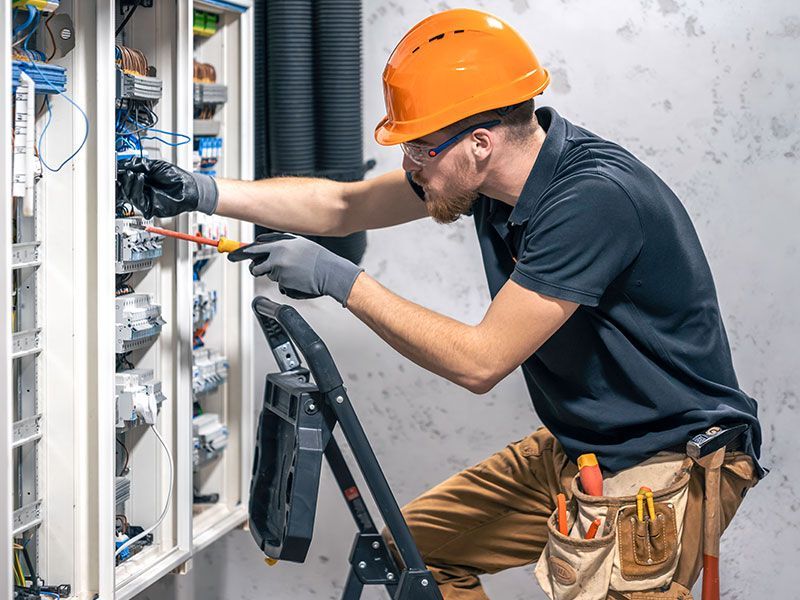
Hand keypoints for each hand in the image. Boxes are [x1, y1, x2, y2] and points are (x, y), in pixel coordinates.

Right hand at [116, 157, 217, 218]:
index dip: (120, 173)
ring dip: (129, 182)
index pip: (126, 179)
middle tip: (123, 170)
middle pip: (125, 188)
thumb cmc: (176, 177)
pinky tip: (140, 179)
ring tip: (133, 173)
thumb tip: (125, 164)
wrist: (189, 186)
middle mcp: (142, 191)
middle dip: (122, 178)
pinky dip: (137, 189)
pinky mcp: (150, 207)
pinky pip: (138, 201)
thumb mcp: (156, 165)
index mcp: (142, 181)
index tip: (116, 167)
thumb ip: (140, 164)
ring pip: (129, 194)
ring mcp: (146, 199)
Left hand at [228, 233, 363, 305]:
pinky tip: (298, 278)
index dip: (242, 252)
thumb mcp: (298, 242)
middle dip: (252, 267)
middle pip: (255, 265)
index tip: (232, 255)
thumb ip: (279, 243)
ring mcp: (279, 272)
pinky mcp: (284, 284)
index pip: (254, 248)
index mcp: (279, 246)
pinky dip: (285, 283)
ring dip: (274, 274)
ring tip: (292, 271)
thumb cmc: (317, 257)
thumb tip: (263, 245)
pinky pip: (279, 284)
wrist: (331, 272)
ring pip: (268, 275)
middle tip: (248, 265)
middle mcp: (277, 258)